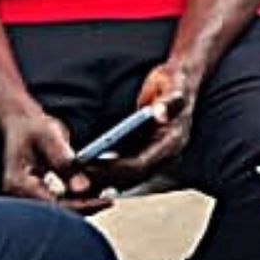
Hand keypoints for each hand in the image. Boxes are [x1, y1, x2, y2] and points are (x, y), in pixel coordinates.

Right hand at [0, 108, 104, 212]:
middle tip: (109, 200)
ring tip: (105, 196)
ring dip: (83, 205)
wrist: (21, 123)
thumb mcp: (50, 138)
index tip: (105, 201)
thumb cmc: (33, 127)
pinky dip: (77, 200)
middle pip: (58, 212)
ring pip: (60, 211)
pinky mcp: (37, 195)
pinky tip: (94, 193)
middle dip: (85, 208)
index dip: (83, 205)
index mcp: (18, 183)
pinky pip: (59, 204)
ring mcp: (26, 197)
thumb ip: (65, 162)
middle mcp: (19, 195)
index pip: (54, 205)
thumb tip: (82, 188)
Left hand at [91, 62, 197, 188]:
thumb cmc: (175, 81)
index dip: (115, 166)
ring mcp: (159, 156)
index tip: (91, 164)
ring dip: (106, 178)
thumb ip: (169, 101)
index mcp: (173, 142)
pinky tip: (89, 166)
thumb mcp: (174, 84)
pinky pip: (128, 169)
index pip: (140, 164)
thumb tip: (160, 113)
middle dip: (106, 176)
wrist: (181, 81)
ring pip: (130, 177)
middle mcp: (168, 155)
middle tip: (78, 172)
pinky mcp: (149, 152)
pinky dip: (110, 170)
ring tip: (79, 173)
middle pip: (133, 176)